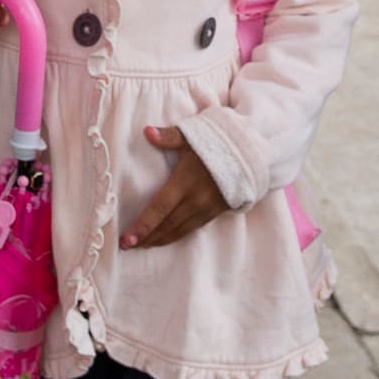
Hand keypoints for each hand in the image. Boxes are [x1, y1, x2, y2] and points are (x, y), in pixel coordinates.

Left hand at [121, 123, 227, 248]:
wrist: (252, 156)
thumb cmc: (220, 143)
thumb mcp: (194, 136)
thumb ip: (169, 136)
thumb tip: (147, 131)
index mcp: (185, 182)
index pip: (159, 208)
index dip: (143, 225)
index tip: (127, 239)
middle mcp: (195, 200)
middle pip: (166, 224)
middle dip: (145, 237)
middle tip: (126, 246)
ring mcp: (205, 209)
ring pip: (178, 230)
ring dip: (158, 240)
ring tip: (142, 246)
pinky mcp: (213, 213)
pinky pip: (190, 229)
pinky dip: (174, 236)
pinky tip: (164, 239)